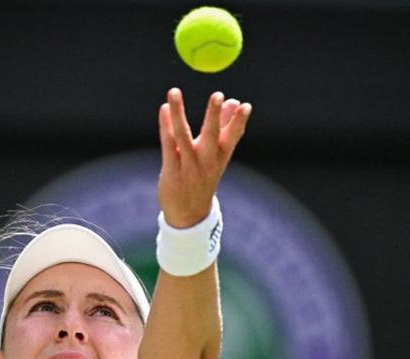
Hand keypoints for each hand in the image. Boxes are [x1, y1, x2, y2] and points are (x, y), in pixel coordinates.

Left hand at [158, 87, 251, 227]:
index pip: (232, 138)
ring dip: (178, 112)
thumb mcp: (217, 157)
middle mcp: (206, 162)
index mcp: (220, 158)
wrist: (189, 216)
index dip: (238, 122)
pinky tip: (164, 109)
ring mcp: (188, 167)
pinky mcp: (171, 170)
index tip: (245, 106)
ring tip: (174, 91)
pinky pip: (168, 144)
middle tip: (218, 95)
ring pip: (183, 136)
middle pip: (211, 136)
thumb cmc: (203, 178)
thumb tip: (235, 102)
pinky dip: (165, 125)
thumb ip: (224, 128)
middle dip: (215, 116)